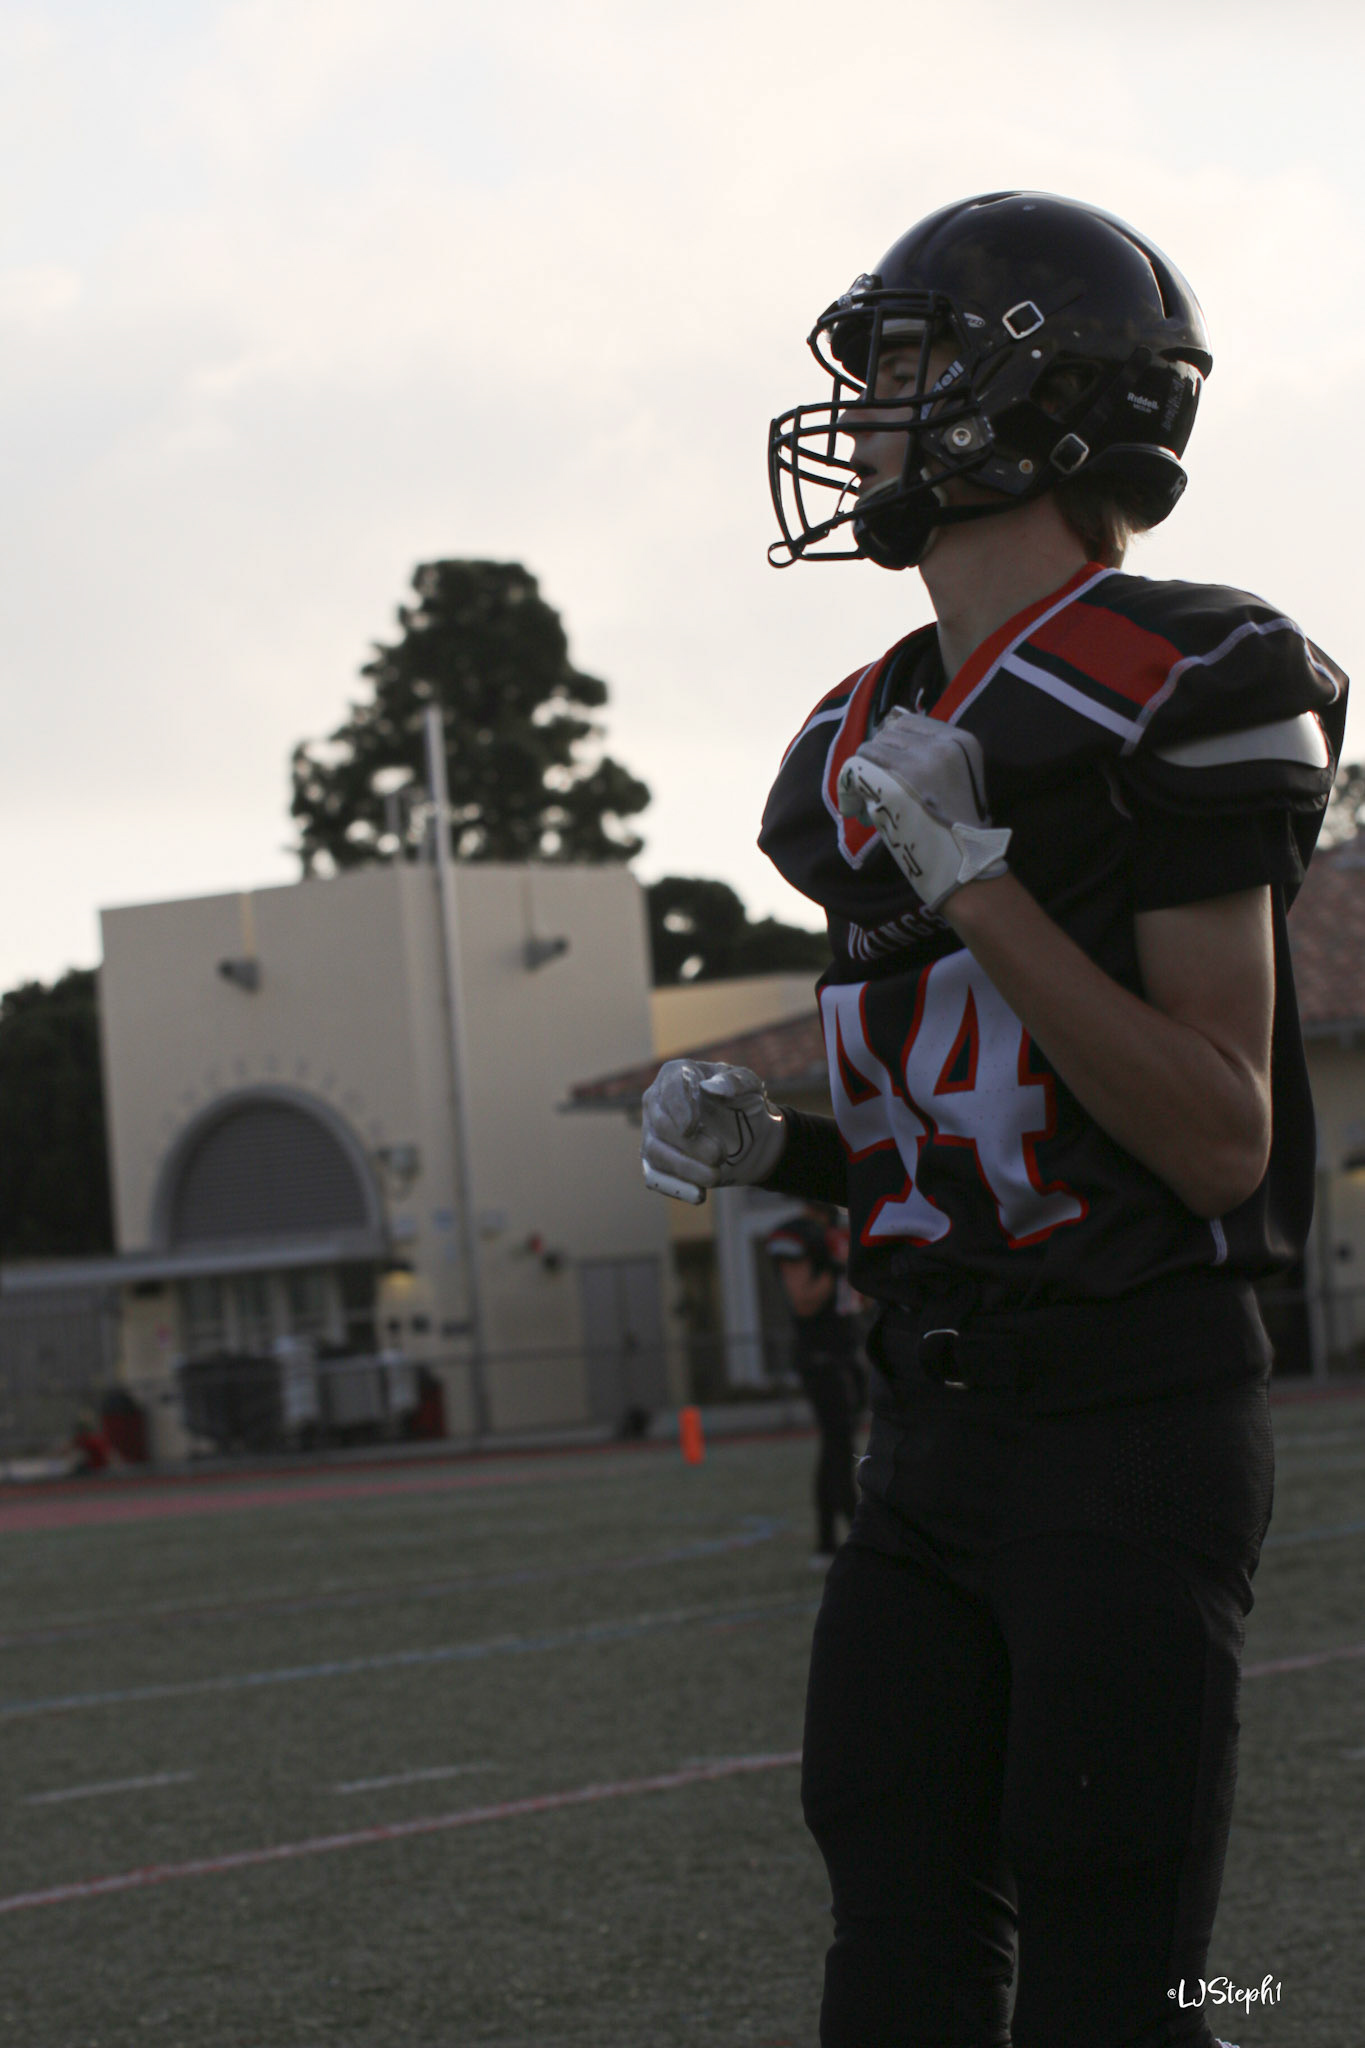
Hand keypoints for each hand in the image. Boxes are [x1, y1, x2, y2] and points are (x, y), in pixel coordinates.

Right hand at [641, 1061, 786, 1204]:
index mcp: (677, 1074)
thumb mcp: (749, 1086)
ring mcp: (652, 1134)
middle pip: (660, 1124)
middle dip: (689, 1144)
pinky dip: (676, 1188)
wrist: (748, 1134)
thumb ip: (735, 1081)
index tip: (691, 1127)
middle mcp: (656, 1102)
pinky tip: (699, 1195)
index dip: (678, 1108)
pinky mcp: (656, 1162)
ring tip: (716, 1176)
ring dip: (685, 1168)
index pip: (670, 1087)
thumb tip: (712, 1087)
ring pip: (655, 1153)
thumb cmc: (742, 1102)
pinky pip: (656, 1177)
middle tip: (720, 1155)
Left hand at [837, 706, 1010, 911]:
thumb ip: (931, 752)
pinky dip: (850, 788)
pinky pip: (856, 768)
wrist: (962, 861)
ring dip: (865, 774)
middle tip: (880, 788)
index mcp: (961, 740)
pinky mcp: (894, 784)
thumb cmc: (954, 824)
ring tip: (871, 800)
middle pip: (887, 733)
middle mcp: (941, 745)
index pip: (909, 721)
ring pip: (869, 748)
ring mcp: (918, 763)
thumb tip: (887, 728)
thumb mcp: (958, 775)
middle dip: (879, 759)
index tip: (892, 767)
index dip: (894, 744)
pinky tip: (857, 808)